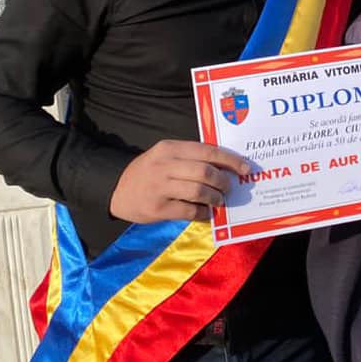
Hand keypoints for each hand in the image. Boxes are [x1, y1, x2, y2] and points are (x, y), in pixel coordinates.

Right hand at [110, 139, 250, 222]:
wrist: (115, 189)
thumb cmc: (149, 171)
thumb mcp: (166, 156)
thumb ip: (191, 157)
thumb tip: (226, 166)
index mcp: (170, 148)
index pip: (207, 151)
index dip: (230, 160)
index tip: (244, 168)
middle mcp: (165, 165)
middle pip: (205, 172)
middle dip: (223, 181)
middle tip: (229, 187)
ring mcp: (160, 187)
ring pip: (198, 191)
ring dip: (214, 198)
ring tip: (218, 200)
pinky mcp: (157, 208)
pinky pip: (188, 211)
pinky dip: (202, 213)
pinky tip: (206, 213)